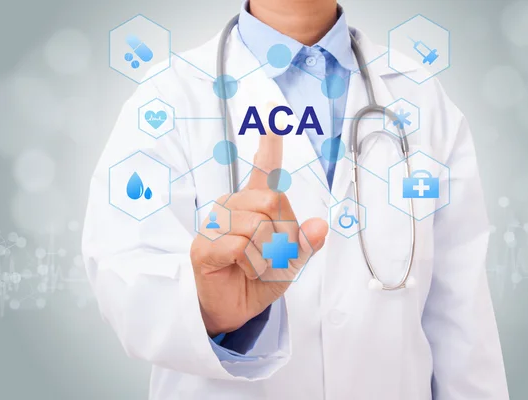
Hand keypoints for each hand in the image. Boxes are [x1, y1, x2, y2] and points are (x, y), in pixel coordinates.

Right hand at [190, 127, 327, 336]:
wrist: (233, 310)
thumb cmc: (258, 279)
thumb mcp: (291, 262)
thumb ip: (305, 243)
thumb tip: (322, 226)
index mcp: (254, 205)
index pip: (263, 168)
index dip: (269, 143)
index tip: (272, 115)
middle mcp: (232, 206)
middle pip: (273, 199)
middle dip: (284, 234)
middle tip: (273, 255)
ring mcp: (215, 224)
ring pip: (259, 224)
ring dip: (269, 254)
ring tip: (256, 265)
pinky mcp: (205, 246)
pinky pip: (243, 246)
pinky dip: (254, 265)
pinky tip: (243, 270)